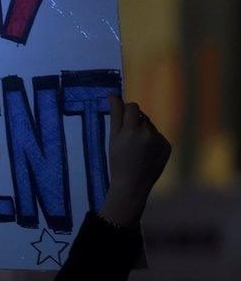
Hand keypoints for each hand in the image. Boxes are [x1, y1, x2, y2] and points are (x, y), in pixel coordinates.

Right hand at [100, 96, 171, 227]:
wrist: (132, 185)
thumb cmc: (117, 161)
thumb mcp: (112, 138)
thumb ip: (115, 115)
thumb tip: (113, 95)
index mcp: (133, 130)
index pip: (133, 106)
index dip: (126, 111)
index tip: (121, 121)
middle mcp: (149, 133)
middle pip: (142, 117)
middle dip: (134, 124)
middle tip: (127, 142)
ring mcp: (160, 140)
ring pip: (150, 127)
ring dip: (143, 133)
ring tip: (136, 150)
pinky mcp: (167, 146)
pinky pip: (158, 136)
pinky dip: (151, 142)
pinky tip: (145, 154)